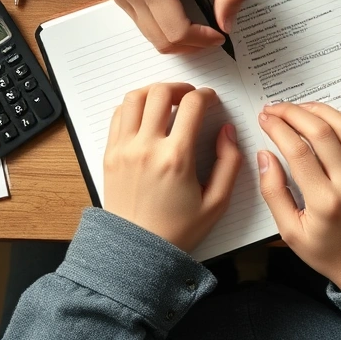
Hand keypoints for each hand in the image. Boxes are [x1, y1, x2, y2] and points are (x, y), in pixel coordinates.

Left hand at [103, 83, 241, 252]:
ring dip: (154, 91)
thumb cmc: (177, 231)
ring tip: (167, 100)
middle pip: (161, 92)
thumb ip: (230, 163)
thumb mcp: (217, 202)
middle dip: (181, 88)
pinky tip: (146, 115)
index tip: (211, 100)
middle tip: (190, 97)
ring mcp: (124, 149)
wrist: (137, 252)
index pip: (192, 105)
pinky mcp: (110, 154)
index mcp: (176, 158)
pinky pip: (118, 115)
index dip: (206, 95)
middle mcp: (147, 147)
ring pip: (135, 97)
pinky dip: (133, 106)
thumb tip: (227, 131)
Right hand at [114, 0, 244, 52]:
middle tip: (214, 32)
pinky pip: (144, 23)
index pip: (177, 32)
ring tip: (201, 24)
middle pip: (162, 42)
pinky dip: (165, 27)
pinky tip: (184, 14)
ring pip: (152, 37)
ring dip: (178, 38)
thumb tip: (228, 22)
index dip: (203, 39)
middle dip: (192, 44)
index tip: (221, 32)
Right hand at [257, 102, 340, 290]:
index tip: (265, 119)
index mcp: (324, 202)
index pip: (297, 150)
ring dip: (322, 110)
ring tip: (302, 108)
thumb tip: (264, 155)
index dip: (277, 128)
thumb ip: (273, 192)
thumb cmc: (329, 253)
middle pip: (321, 132)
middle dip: (294, 113)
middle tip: (277, 108)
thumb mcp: (290, 232)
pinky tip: (337, 117)